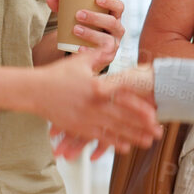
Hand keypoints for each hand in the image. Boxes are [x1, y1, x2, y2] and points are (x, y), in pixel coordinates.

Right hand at [34, 52, 159, 158]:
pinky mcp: (78, 127)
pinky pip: (99, 137)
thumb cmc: (56, 75)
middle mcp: (94, 105)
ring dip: (133, 136)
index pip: (124, 98)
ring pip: (114, 130)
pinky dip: (113, 142)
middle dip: (143, 126)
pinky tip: (126, 147)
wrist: (33, 91)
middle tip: (159, 132)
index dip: (141, 107)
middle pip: (124, 118)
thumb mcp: (79, 62)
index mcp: (97, 87)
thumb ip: (99, 55)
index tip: (154, 113)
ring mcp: (86, 119)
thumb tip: (113, 45)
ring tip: (148, 142)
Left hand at [45, 0, 126, 65]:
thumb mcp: (77, 17)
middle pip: (112, 22)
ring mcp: (113, 44)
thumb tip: (50, 0)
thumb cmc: (85, 28)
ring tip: (75, 29)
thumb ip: (65, 7)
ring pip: (107, 39)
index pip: (119, 7)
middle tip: (78, 14)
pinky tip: (79, 48)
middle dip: (96, 18)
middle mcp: (116, 30)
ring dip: (91, 34)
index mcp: (113, 17)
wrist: (86, 50)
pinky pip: (101, 55)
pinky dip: (89, 51)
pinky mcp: (107, 57)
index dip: (111, 2)